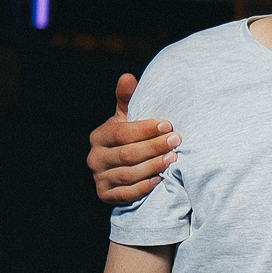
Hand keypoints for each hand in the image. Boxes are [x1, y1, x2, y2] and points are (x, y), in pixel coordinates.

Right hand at [88, 73, 178, 204]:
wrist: (122, 169)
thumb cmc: (128, 139)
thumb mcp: (126, 119)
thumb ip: (127, 99)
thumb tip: (128, 77)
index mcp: (99, 136)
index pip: (122, 133)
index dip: (146, 129)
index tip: (168, 125)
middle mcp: (95, 158)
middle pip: (127, 154)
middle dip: (154, 147)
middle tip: (177, 141)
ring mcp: (99, 178)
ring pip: (128, 174)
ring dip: (153, 166)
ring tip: (173, 158)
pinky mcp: (106, 196)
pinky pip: (126, 194)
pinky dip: (145, 186)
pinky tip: (161, 179)